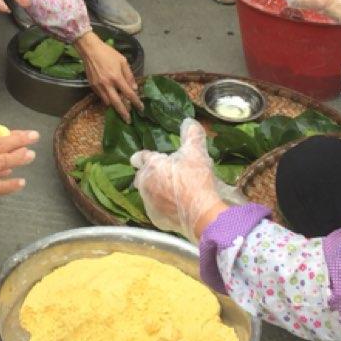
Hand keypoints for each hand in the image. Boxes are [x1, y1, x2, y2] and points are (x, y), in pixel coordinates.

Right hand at [75, 31, 141, 121]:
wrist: (90, 50)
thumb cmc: (108, 53)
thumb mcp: (122, 61)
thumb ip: (129, 75)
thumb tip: (134, 89)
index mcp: (116, 77)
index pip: (128, 94)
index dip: (136, 102)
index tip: (141, 109)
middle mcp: (107, 84)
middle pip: (116, 103)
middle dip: (123, 113)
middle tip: (128, 121)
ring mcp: (98, 86)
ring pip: (107, 102)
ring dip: (114, 106)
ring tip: (120, 109)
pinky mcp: (92, 86)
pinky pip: (101, 97)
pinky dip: (107, 99)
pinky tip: (111, 98)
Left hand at [131, 119, 224, 241]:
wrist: (201, 213)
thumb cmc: (196, 180)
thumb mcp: (196, 152)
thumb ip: (191, 135)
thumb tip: (188, 121)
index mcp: (152, 165)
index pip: (140, 157)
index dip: (145, 156)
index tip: (148, 158)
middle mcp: (145, 183)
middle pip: (141, 176)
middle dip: (150, 175)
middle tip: (167, 176)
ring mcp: (148, 203)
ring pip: (147, 194)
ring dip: (156, 191)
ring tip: (174, 192)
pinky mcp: (155, 219)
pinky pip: (156, 210)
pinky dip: (163, 207)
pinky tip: (176, 207)